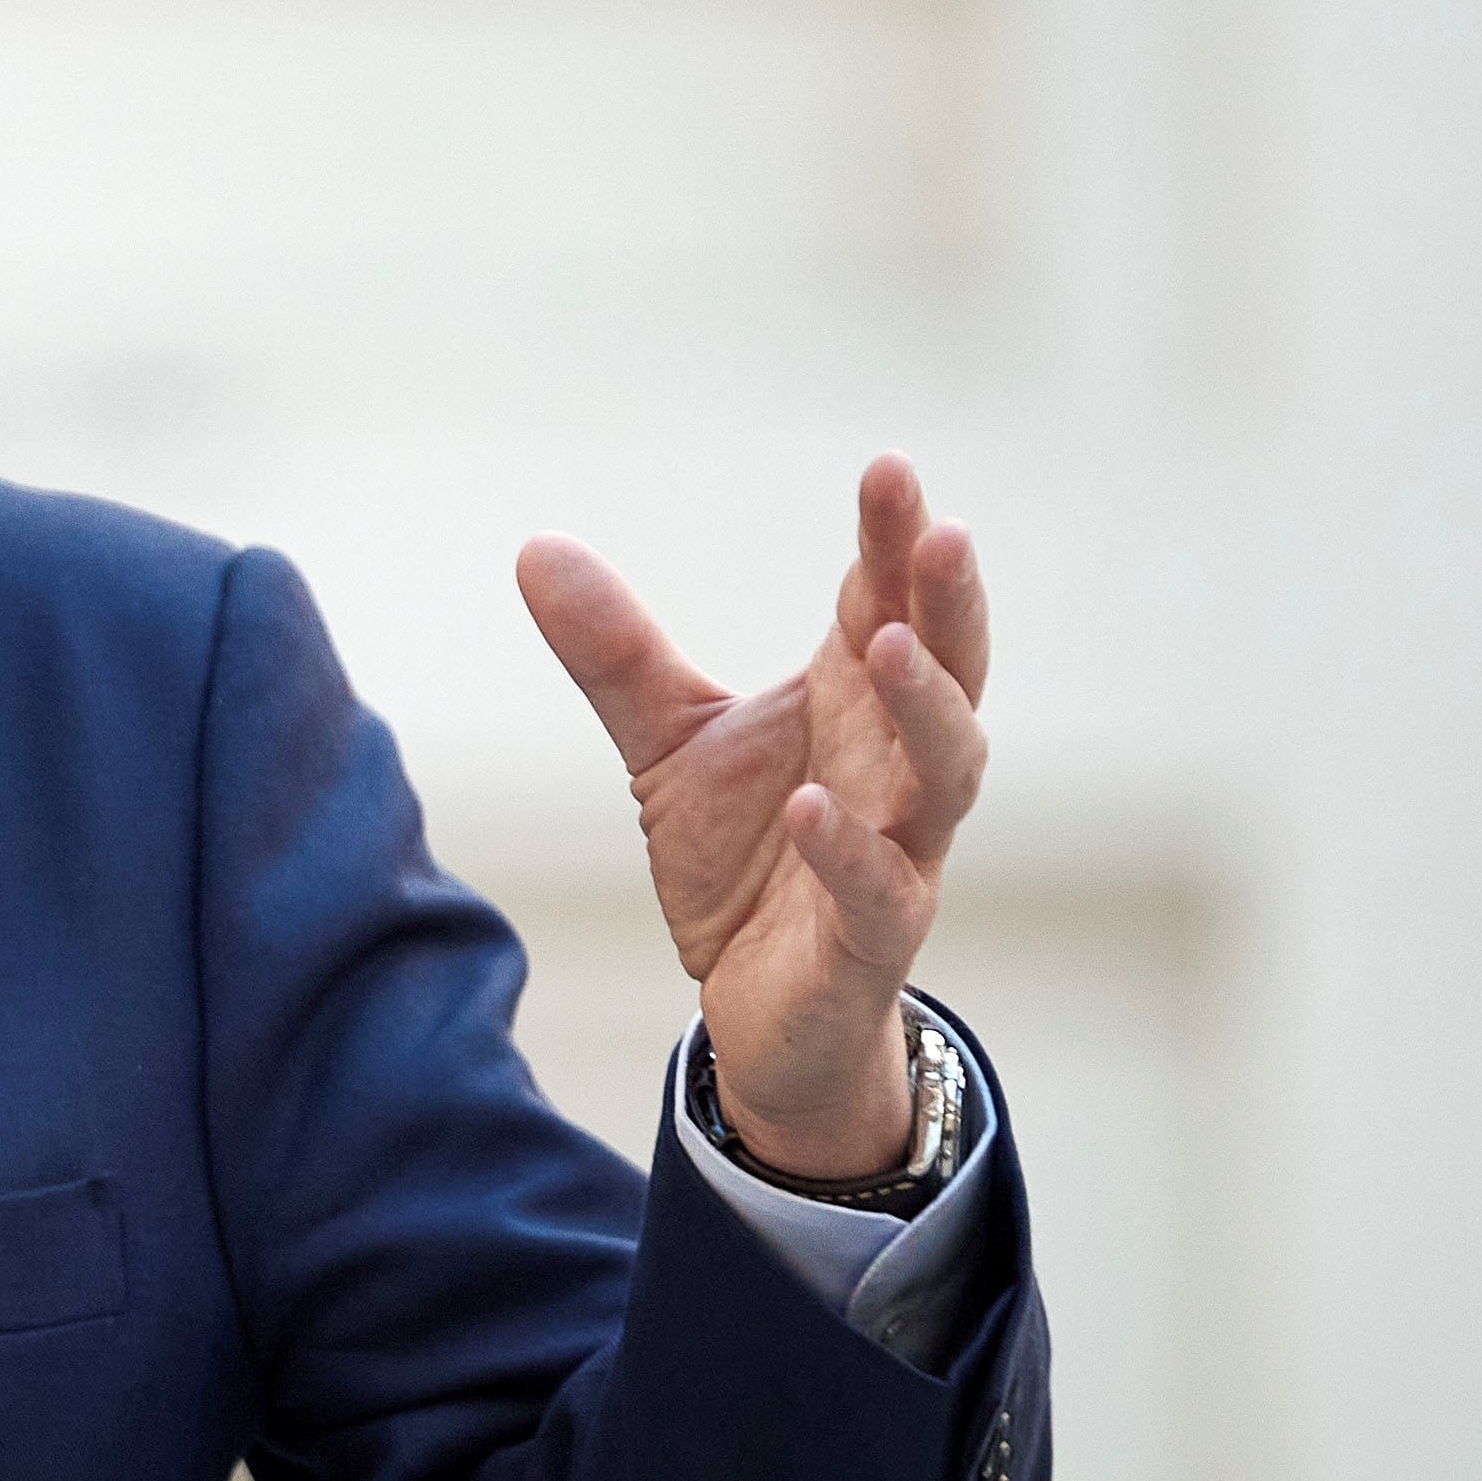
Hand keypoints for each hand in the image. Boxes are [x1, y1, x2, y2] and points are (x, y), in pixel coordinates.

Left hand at [514, 457, 990, 1180]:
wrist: (762, 1012)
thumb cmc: (748, 858)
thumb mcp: (667, 744)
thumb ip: (617, 654)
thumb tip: (535, 546)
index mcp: (853, 706)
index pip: (885, 605)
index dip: (891, 541)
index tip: (887, 468)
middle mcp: (893, 768)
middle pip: (946, 671)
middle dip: (946, 604)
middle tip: (941, 532)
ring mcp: (898, 852)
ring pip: (945, 773)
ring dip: (924, 709)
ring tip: (884, 645)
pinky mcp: (872, 940)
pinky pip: (879, 892)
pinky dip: (850, 850)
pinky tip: (814, 807)